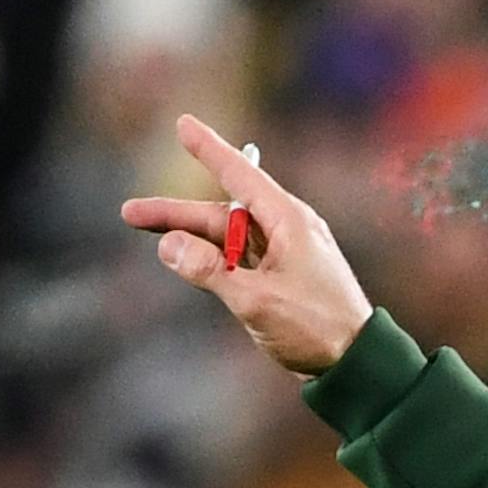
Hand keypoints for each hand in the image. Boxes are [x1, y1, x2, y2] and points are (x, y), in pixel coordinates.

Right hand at [122, 115, 374, 376]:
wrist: (356, 363)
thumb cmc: (316, 328)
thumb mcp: (256, 299)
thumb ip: (210, 270)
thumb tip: (168, 244)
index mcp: (288, 221)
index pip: (240, 174)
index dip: (209, 150)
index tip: (184, 124)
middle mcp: (287, 230)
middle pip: (222, 213)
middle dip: (177, 213)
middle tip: (131, 213)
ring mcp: (285, 254)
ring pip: (228, 238)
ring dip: (191, 238)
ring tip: (153, 240)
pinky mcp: (283, 278)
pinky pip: (240, 259)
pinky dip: (213, 259)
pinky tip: (190, 262)